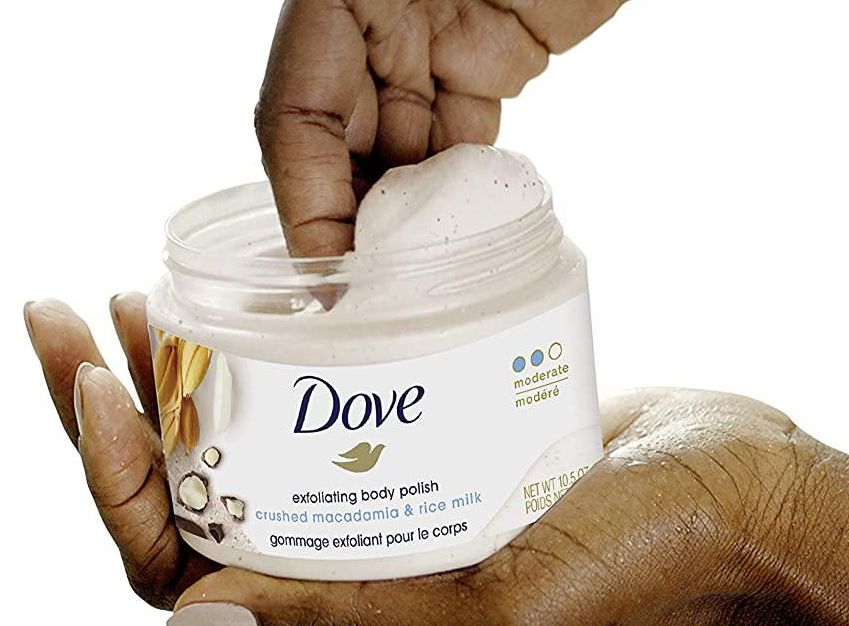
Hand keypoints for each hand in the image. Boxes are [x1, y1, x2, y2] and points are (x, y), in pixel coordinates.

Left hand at [24, 296, 848, 625]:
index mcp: (362, 601)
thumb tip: (197, 618)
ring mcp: (400, 483)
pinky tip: (267, 298)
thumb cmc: (648, 561)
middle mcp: (364, 545)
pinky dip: (282, 351)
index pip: (187, 553)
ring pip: (258, 433)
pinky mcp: (441, 427)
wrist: (740, 494)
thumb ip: (365, 621)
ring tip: (154, 294)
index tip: (95, 379)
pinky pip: (333, 394)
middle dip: (125, 405)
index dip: (117, 476)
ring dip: (191, 369)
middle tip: (88, 312)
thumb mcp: (505, 613)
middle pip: (204, 484)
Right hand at [255, 0, 626, 256]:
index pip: (294, 125)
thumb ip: (388, 72)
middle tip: (373, 301)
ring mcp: (429, 49)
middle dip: (351, 228)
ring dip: (406, 222)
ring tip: (417, 284)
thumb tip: (362, 186)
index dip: (304, 210)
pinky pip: (456, 144)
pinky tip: (462, 235)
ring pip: (398, 157)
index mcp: (336, 4)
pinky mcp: (483, 65)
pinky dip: (456, 193)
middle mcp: (372, 31)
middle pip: (339, 151)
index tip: (329, 282)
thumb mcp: (432, 2)